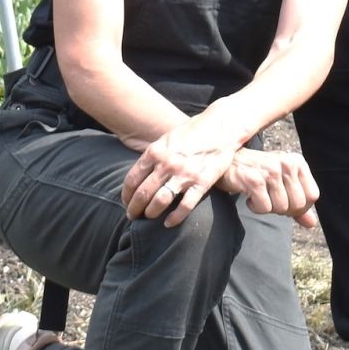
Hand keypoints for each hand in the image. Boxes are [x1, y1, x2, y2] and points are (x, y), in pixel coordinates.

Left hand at [122, 117, 241, 226]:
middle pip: (143, 193)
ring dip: (151, 213)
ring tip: (148, 217)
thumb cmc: (194, 130)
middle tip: (133, 216)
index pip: (132, 179)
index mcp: (155, 152)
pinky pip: (185, 206)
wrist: (222, 126)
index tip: (126, 202)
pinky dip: (174, 218)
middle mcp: (167, 164)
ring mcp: (184, 174)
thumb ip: (154, 155)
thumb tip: (141, 172)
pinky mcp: (202, 182)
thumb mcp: (168, 138)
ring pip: (160, 201)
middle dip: (134, 208)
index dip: (126, 195)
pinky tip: (168, 223)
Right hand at [221, 148, 320, 227]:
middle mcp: (287, 163)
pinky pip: (264, 208)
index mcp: (298, 162)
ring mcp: (271, 171)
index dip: (301, 207)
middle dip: (284, 210)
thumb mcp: (283, 183)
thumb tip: (312, 223)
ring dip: (268, 208)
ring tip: (259, 195)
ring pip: (281, 208)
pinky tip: (250, 196)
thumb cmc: (259, 173)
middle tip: (270, 200)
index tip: (286, 203)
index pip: (313, 195)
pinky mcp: (254, 180)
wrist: (229, 163)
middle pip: (298, 204)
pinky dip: (256, 208)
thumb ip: (299, 202)